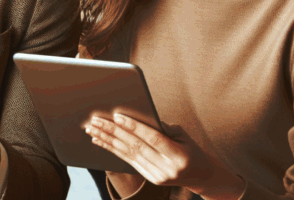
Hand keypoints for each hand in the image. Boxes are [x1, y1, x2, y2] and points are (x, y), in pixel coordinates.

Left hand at [85, 113, 245, 199]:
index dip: (134, 127)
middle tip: (95, 120)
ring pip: (128, 154)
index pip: (152, 139)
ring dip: (107, 140)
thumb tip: (138, 117)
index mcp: (178, 156)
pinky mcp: (150, 179)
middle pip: (135, 147)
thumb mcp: (183, 136)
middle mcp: (166, 169)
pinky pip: (128, 162)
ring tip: (92, 129)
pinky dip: (112, 149)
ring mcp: (157, 176)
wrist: (201, 175)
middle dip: (113, 131)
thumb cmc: (192, 149)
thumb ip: (163, 127)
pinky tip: (100, 141)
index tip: (117, 115)